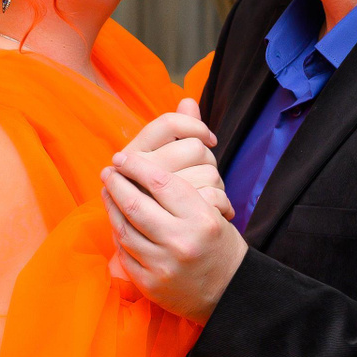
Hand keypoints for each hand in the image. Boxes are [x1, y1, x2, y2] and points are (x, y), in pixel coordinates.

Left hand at [101, 149, 247, 323]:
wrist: (230, 291)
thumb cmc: (218, 244)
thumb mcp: (213, 214)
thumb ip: (182, 194)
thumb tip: (141, 169)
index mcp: (201, 219)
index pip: (160, 183)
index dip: (136, 166)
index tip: (122, 157)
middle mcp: (181, 241)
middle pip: (134, 204)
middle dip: (115, 183)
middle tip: (108, 171)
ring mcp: (163, 265)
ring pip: (123, 228)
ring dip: (110, 206)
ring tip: (107, 191)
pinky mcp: (150, 284)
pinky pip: (123, 253)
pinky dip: (117, 233)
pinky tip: (115, 220)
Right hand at [118, 99, 232, 220]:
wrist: (159, 256)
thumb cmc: (157, 204)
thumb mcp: (158, 167)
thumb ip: (173, 132)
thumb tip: (188, 101)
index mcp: (132, 156)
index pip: (169, 124)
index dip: (194, 126)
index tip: (209, 139)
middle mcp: (138, 176)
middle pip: (195, 148)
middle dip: (207, 159)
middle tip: (204, 174)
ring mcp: (157, 202)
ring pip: (208, 174)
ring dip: (216, 183)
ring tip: (209, 195)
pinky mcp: (174, 225)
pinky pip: (213, 198)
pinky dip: (223, 203)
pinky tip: (222, 210)